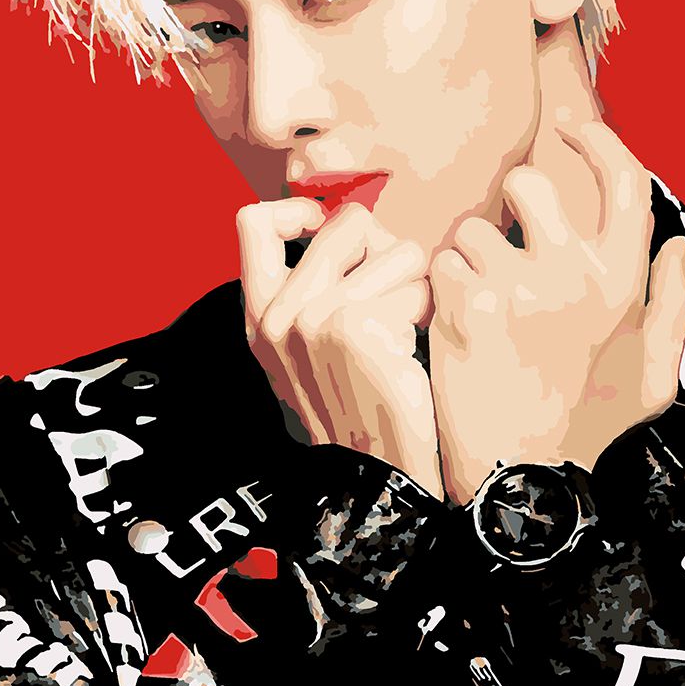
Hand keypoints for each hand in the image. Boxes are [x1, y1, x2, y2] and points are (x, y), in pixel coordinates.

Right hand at [238, 199, 443, 498]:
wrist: (382, 475)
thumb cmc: (363, 405)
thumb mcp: (314, 348)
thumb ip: (317, 285)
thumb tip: (355, 214)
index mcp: (260, 316)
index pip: (253, 221)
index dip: (301, 210)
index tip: (331, 228)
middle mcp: (278, 315)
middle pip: (346, 223)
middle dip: (386, 251)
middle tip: (394, 301)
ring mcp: (312, 319)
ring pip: (395, 250)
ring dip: (416, 285)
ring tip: (406, 333)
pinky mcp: (356, 326)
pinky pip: (418, 285)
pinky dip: (430, 312)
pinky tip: (417, 352)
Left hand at [427, 121, 684, 504]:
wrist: (525, 477)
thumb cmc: (591, 425)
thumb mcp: (655, 373)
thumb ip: (673, 304)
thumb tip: (674, 245)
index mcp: (625, 282)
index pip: (625, 182)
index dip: (599, 143)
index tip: (574, 130)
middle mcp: (575, 273)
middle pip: (531, 184)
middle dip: (510, 205)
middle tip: (506, 241)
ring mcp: (519, 285)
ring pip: (474, 229)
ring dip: (471, 260)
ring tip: (480, 308)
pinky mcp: (467, 305)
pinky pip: (442, 264)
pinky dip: (441, 290)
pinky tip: (455, 326)